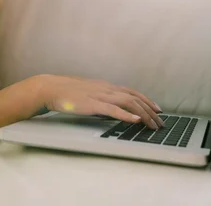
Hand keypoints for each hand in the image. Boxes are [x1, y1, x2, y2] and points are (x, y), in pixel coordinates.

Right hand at [34, 75, 164, 129]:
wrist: (51, 88)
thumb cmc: (67, 93)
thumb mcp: (89, 94)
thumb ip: (101, 100)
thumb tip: (111, 109)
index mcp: (106, 86)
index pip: (132, 92)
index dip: (146, 100)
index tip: (157, 109)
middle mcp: (107, 89)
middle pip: (134, 97)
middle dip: (150, 110)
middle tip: (160, 122)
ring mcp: (100, 95)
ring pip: (128, 102)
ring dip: (143, 114)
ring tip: (152, 124)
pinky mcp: (92, 104)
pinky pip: (113, 109)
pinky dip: (126, 114)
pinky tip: (135, 120)